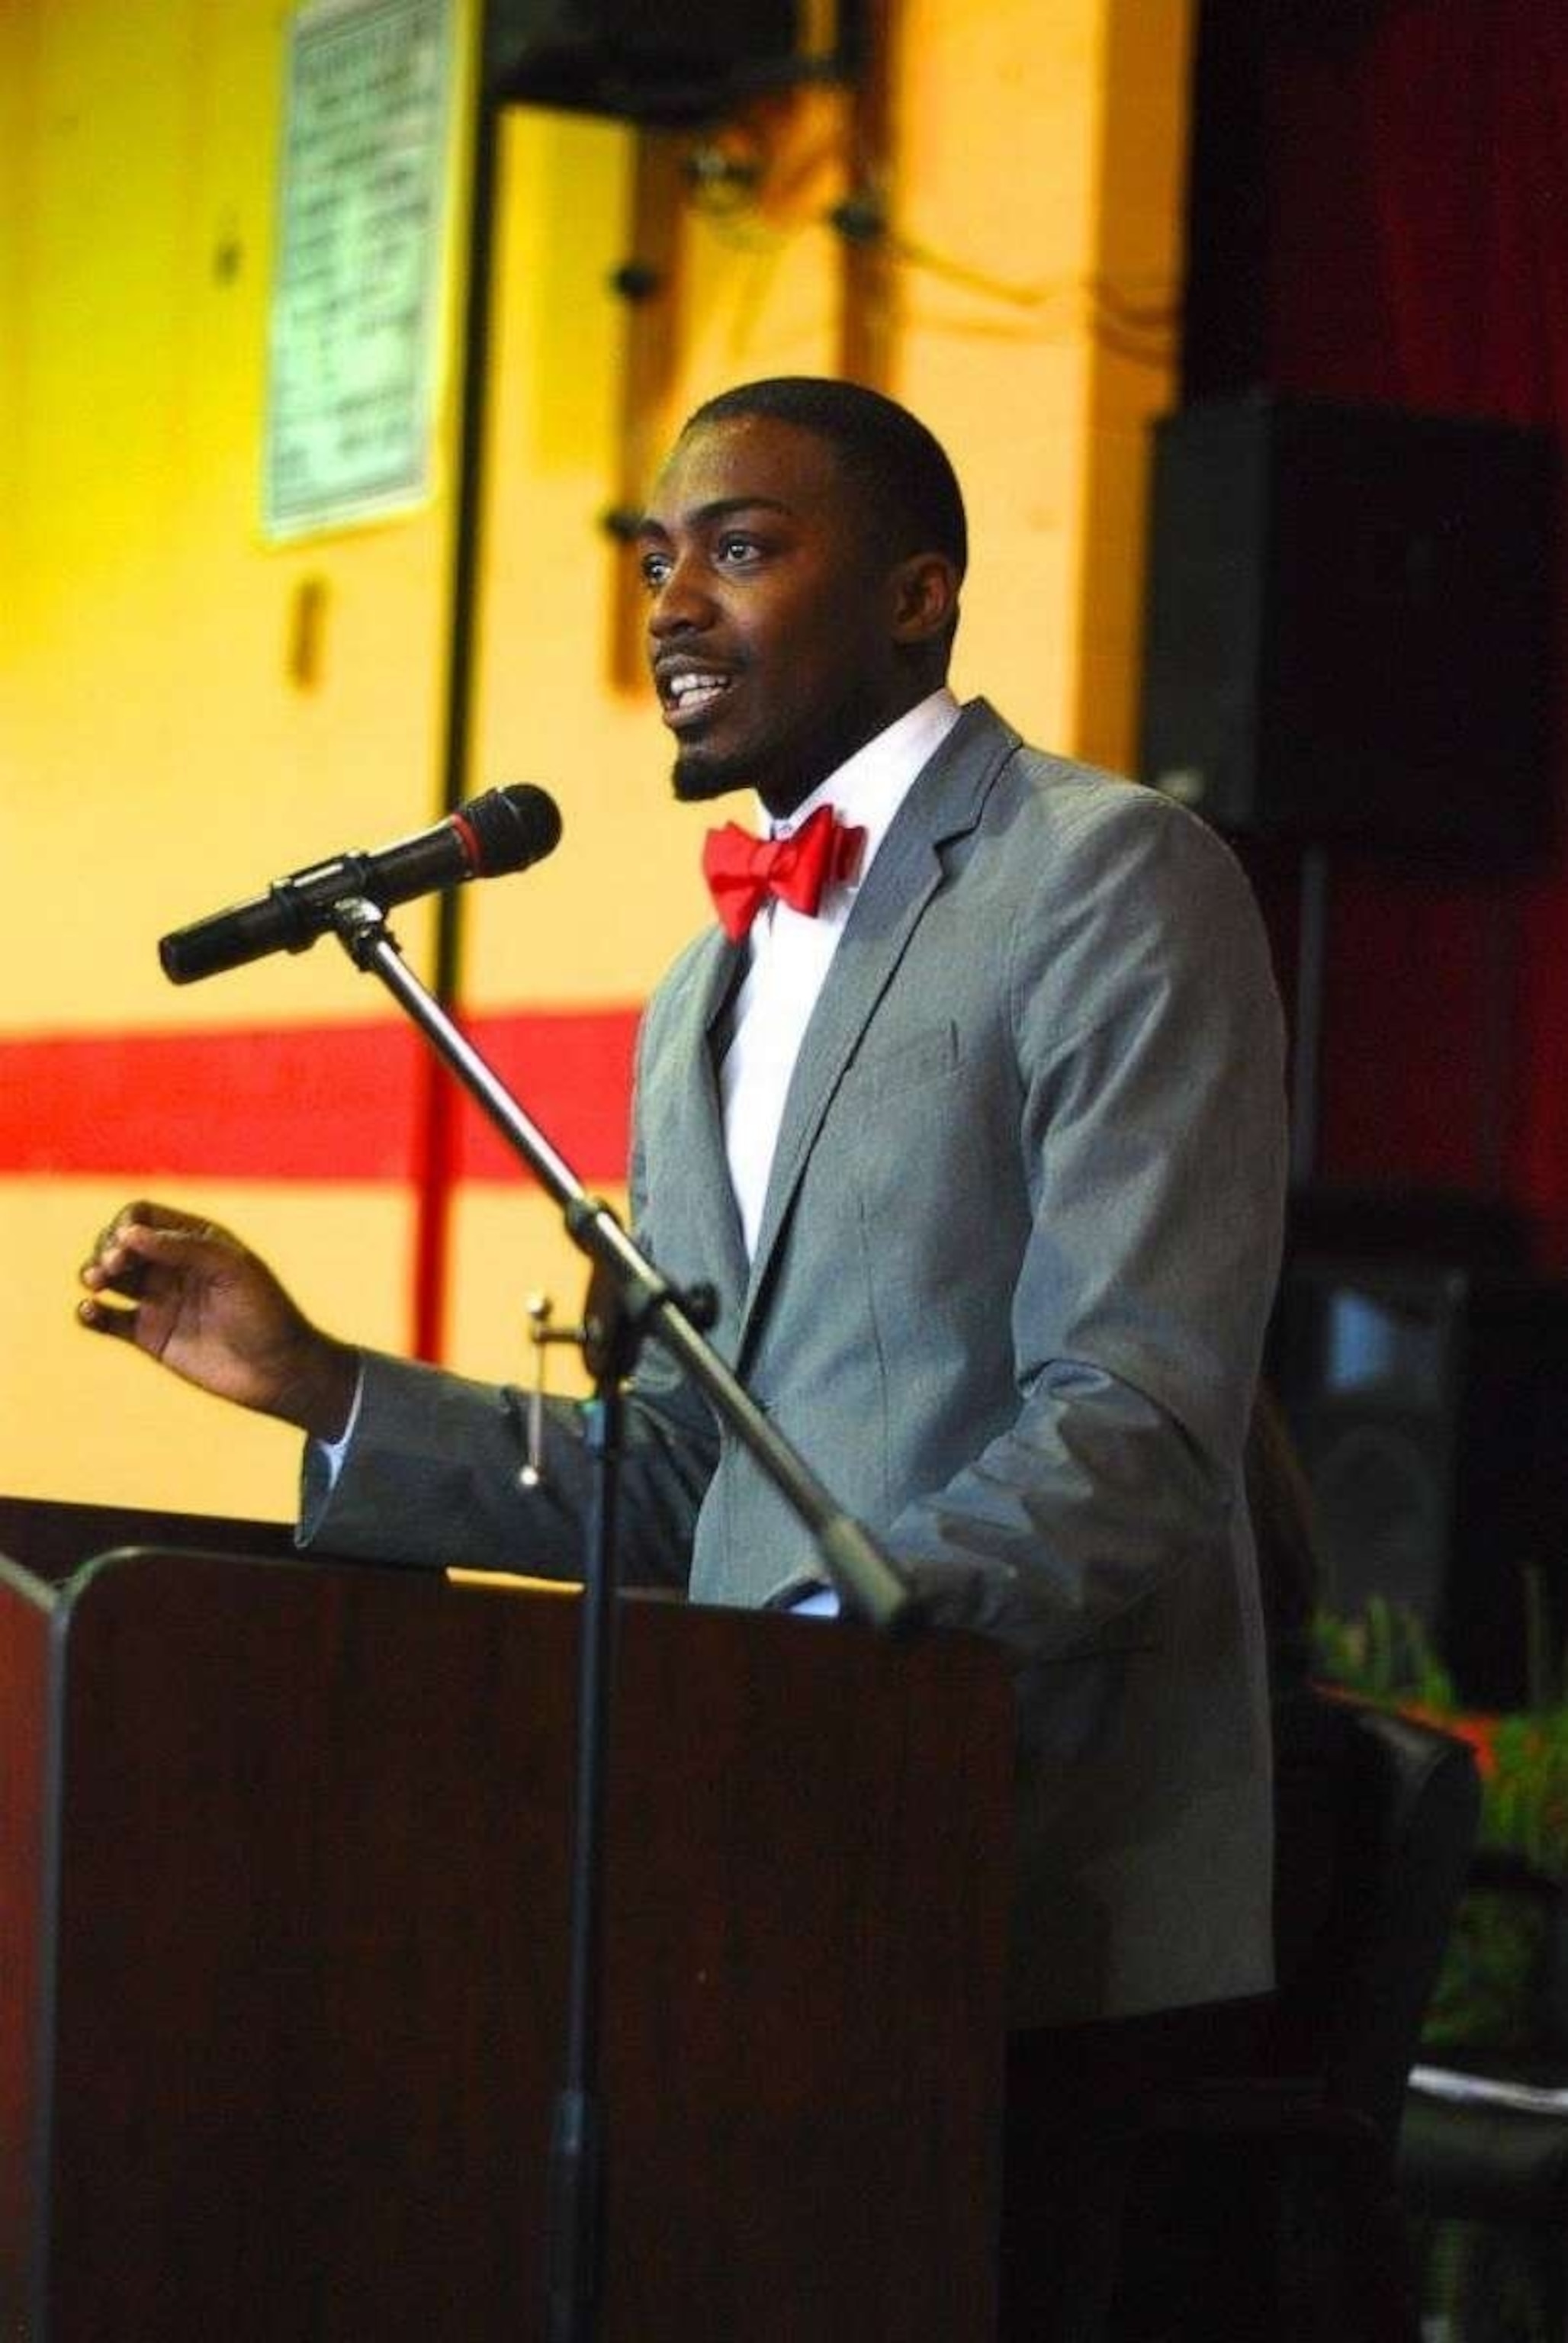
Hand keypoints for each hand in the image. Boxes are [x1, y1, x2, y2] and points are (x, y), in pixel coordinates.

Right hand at [77, 1201, 358, 1439]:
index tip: (126, 1244)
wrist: (279, 1370)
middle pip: (118, 1243)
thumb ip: (182, 1247)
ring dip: (91, 1273)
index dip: (126, 1224)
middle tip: (111, 1268)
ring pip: (108, 1278)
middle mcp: (173, 1266)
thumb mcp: (232, 1269)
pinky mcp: (149, 1336)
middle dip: (106, 1249)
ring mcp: (159, 1300)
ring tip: (96, 1283)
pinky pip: (107, 1319)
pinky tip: (89, 1311)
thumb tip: (128, 1233)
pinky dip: (89, 1313)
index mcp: (195, 1239)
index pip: (142, 1216)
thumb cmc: (266, 1313)